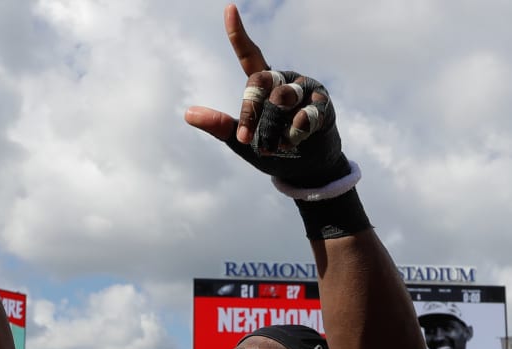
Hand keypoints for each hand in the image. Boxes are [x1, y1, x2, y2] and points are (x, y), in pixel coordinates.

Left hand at [184, 5, 350, 188]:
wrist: (305, 170)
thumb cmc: (271, 151)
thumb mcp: (241, 141)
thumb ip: (220, 126)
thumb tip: (188, 114)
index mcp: (265, 83)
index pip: (250, 55)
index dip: (238, 34)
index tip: (229, 9)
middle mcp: (285, 79)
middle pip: (261, 80)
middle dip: (251, 111)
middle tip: (246, 138)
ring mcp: (306, 90)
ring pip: (282, 97)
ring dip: (273, 126)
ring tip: (275, 145)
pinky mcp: (323, 105)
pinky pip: (305, 114)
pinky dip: (293, 133)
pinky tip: (292, 142)